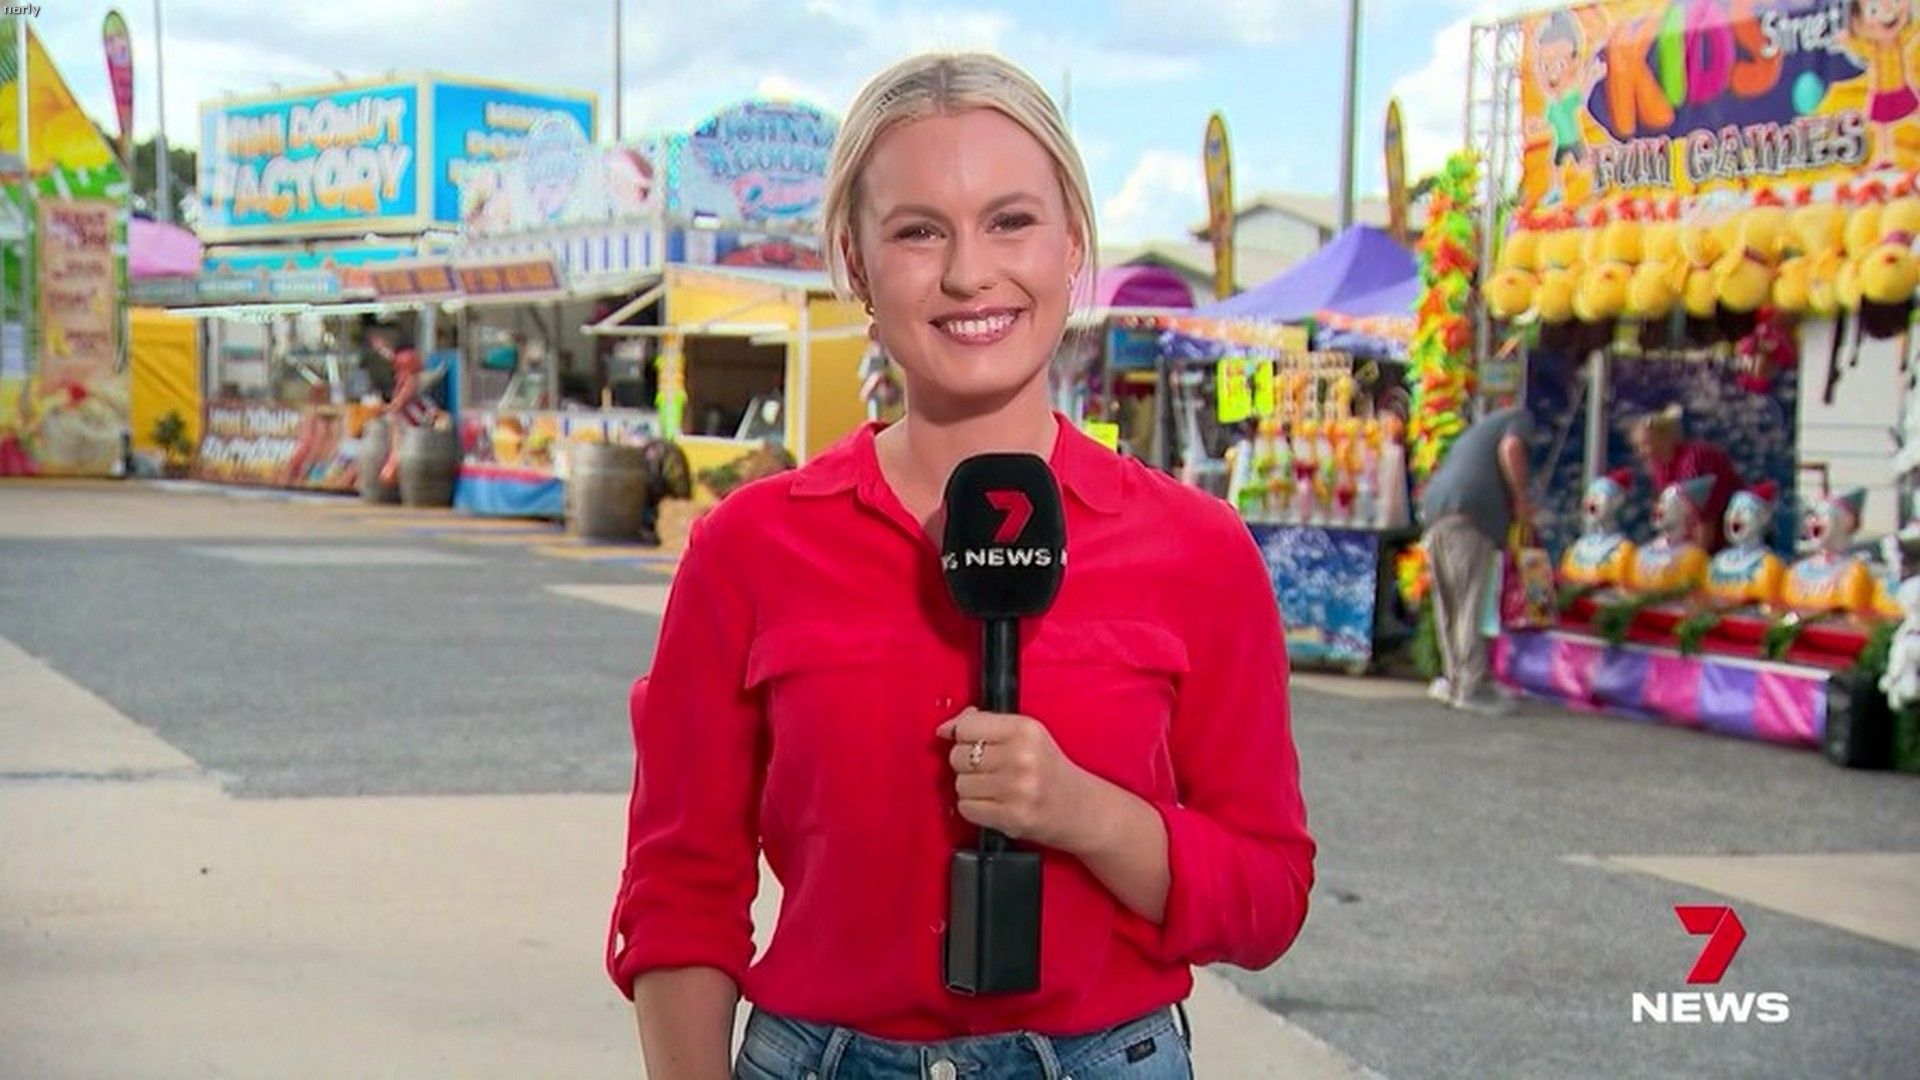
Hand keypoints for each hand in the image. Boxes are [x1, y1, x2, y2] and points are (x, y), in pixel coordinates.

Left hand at [936, 708, 1097, 851]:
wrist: (1080, 808)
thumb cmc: (1048, 770)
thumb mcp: (1025, 735)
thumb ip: (986, 724)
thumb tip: (945, 728)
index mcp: (1025, 729)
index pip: (967, 727)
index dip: (963, 736)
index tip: (974, 743)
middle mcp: (1022, 757)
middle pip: (958, 756)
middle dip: (968, 764)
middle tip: (991, 770)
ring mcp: (1017, 789)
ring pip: (960, 784)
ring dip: (972, 789)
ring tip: (996, 789)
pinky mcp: (1011, 817)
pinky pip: (966, 808)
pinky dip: (975, 808)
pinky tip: (995, 804)